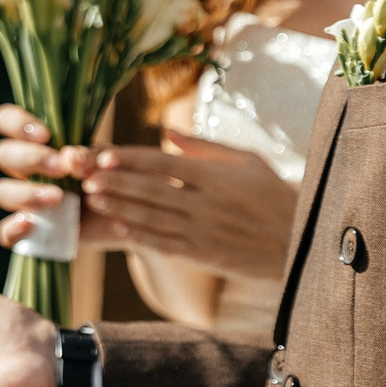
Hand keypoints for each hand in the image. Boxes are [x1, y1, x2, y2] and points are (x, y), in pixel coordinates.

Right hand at [0, 102, 114, 251]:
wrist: (118, 217)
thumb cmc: (104, 179)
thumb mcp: (104, 161)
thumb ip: (89, 155)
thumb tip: (70, 156)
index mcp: (34, 143)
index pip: (5, 120)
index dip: (16, 122)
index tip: (45, 135)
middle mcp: (21, 169)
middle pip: (2, 154)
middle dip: (30, 158)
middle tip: (61, 168)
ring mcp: (20, 201)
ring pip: (0, 191)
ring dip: (26, 193)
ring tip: (58, 198)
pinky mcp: (25, 231)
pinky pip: (4, 232)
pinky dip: (12, 228)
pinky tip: (30, 224)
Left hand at [63, 133, 296, 283]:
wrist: (299, 242)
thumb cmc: (272, 194)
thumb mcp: (246, 161)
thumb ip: (204, 147)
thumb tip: (167, 132)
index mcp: (214, 176)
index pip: (164, 164)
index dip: (132, 159)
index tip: (106, 154)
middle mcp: (205, 203)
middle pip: (152, 190)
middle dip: (117, 182)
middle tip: (86, 175)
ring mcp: (203, 230)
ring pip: (153, 217)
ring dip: (121, 207)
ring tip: (94, 197)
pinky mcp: (203, 254)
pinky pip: (165, 243)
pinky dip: (140, 235)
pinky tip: (119, 226)